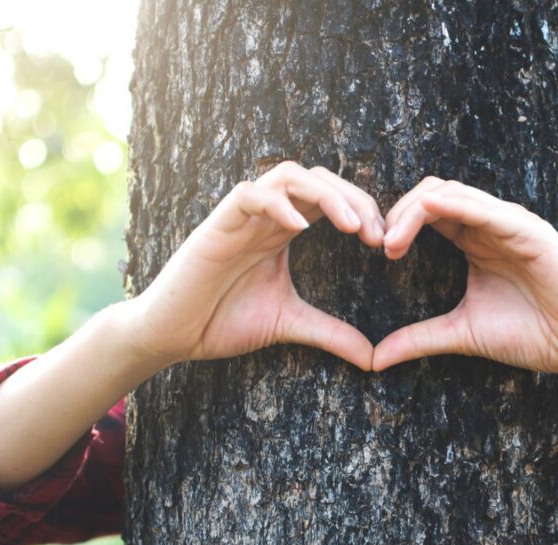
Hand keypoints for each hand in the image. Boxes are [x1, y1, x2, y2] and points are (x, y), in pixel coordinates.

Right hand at [127, 161, 383, 370]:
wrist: (172, 336)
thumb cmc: (222, 321)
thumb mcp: (289, 324)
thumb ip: (331, 333)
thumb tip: (374, 357)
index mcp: (283, 229)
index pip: (330, 197)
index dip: (362, 210)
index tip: (385, 243)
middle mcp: (265, 216)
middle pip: (317, 178)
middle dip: (354, 198)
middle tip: (376, 233)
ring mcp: (240, 217)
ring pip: (287, 175)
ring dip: (326, 194)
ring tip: (350, 226)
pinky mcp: (216, 227)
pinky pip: (248, 195)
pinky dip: (277, 204)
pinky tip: (301, 228)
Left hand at [372, 177, 557, 378]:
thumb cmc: (530, 335)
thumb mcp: (461, 333)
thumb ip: (418, 338)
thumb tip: (373, 358)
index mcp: (474, 240)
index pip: (426, 212)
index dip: (396, 224)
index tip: (376, 253)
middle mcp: (490, 224)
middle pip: (433, 194)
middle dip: (398, 213)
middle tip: (378, 245)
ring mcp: (510, 223)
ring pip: (452, 193)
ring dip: (415, 211)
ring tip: (391, 243)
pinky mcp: (530, 231)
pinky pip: (486, 208)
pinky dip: (454, 205)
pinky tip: (428, 213)